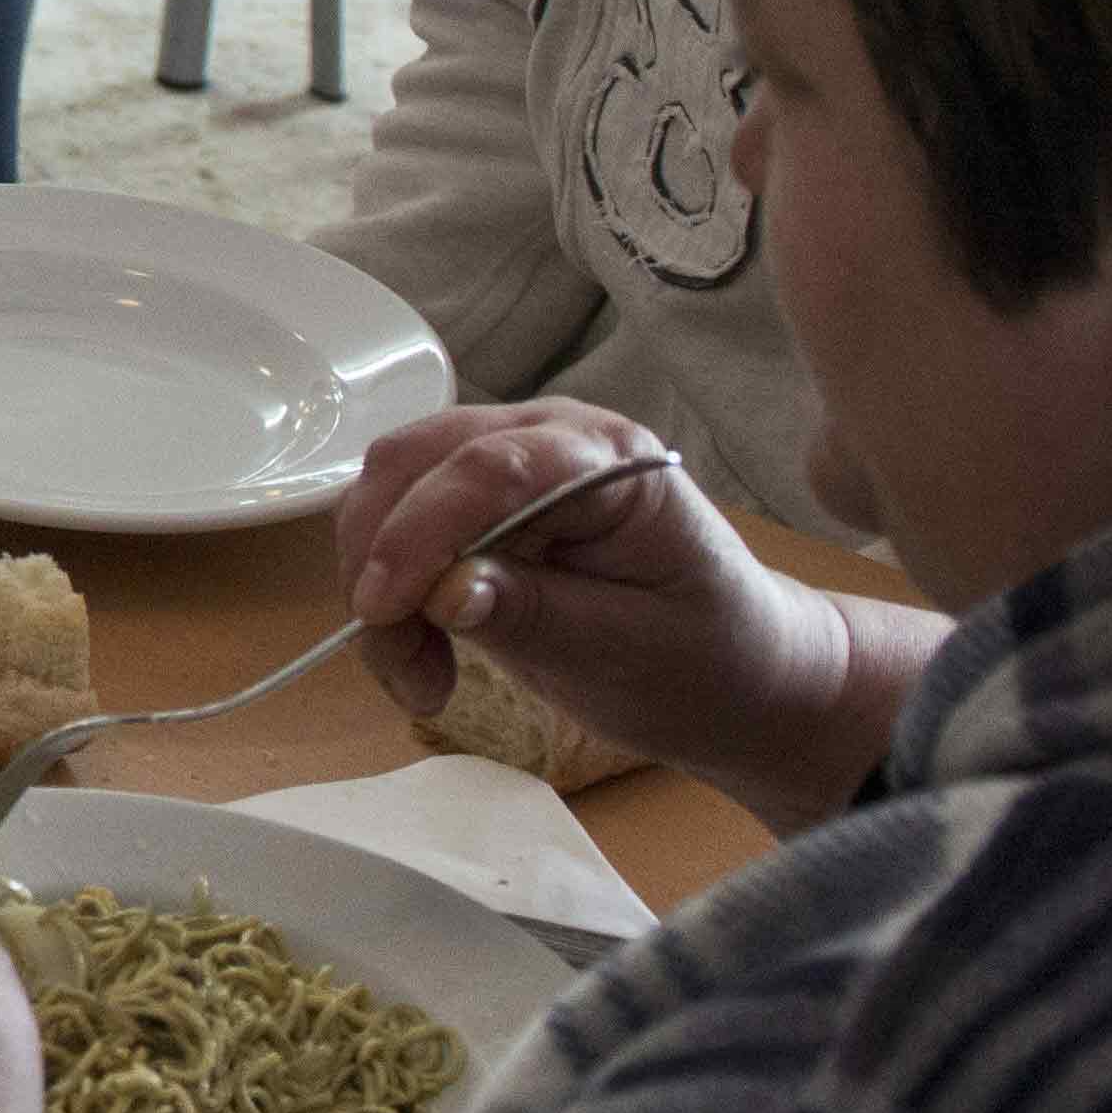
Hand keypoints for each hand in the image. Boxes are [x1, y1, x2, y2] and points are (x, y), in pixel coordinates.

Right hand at [336, 404, 881, 831]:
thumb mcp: (629, 654)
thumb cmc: (705, 661)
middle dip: (382, 557)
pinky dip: (386, 594)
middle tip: (400, 663)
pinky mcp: (476, 507)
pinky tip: (422, 659)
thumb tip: (442, 591)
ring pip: (389, 491)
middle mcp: (548, 437)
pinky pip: (396, 528)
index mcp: (610, 459)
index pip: (492, 467)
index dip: (422, 530)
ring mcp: (507, 463)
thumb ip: (537, 615)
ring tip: (418, 675)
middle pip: (417, 461)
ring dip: (375, 581)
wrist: (736, 674)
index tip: (382, 608)